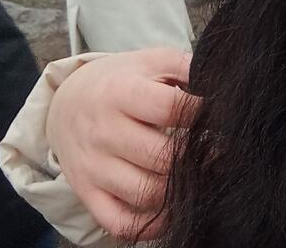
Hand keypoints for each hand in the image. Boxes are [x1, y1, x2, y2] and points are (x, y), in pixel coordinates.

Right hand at [46, 48, 198, 240]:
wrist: (65, 104)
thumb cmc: (120, 82)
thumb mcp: (150, 61)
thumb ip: (186, 65)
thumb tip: (220, 80)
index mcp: (120, 93)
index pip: (170, 108)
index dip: (201, 113)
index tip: (217, 115)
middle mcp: (104, 132)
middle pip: (163, 157)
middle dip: (196, 157)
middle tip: (214, 152)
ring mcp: (94, 167)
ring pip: (148, 193)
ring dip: (181, 190)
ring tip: (198, 175)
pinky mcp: (88, 194)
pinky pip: (121, 223)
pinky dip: (152, 224)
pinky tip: (172, 208)